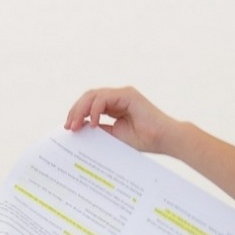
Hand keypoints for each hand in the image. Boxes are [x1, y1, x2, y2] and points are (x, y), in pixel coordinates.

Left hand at [65, 86, 179, 154]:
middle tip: (69, 127)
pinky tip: (93, 122)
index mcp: (116, 106)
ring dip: (81, 109)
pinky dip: (95, 109)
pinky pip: (104, 98)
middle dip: (76, 111)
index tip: (70, 128)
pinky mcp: (128, 94)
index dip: (78, 114)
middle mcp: (118, 97)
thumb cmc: (145, 140)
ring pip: (94, 95)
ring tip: (76, 125)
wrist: (165, 139)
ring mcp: (123, 94)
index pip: (90, 105)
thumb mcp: (115, 136)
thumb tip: (81, 128)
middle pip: (89, 97)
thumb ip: (100, 129)